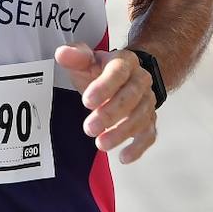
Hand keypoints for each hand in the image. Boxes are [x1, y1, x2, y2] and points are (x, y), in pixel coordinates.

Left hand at [55, 43, 157, 163]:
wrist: (127, 77)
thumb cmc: (101, 71)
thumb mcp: (87, 60)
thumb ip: (75, 57)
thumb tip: (62, 54)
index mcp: (125, 62)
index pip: (118, 72)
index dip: (104, 87)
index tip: (87, 101)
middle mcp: (140, 80)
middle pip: (131, 96)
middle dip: (110, 114)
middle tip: (89, 128)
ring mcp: (148, 100)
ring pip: (141, 116)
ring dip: (122, 132)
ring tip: (101, 144)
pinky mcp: (150, 119)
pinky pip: (149, 134)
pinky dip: (138, 147)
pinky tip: (124, 157)